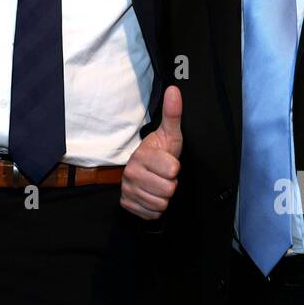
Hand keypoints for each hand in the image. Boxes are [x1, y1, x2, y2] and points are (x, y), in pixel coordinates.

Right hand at [120, 85, 181, 219]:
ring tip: (158, 184)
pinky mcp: (128, 205)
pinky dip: (154, 208)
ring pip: (161, 204)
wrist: (142, 172)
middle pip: (168, 190)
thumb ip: (173, 114)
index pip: (172, 170)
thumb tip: (174, 90)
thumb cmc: (160, 153)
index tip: (169, 163)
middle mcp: (131, 174)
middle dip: (170, 184)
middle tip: (163, 176)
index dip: (175, 168)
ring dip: (163, 197)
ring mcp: (128, 190)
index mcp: (141, 156)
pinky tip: (151, 195)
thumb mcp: (169, 135)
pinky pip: (152, 214)